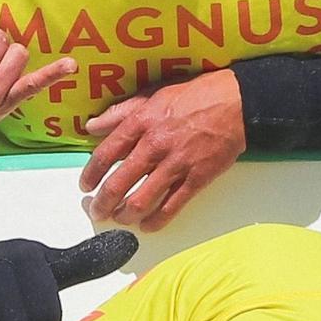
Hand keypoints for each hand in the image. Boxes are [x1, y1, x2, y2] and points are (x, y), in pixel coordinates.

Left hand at [78, 70, 248, 226]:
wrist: (236, 103)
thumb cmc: (194, 95)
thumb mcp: (153, 94)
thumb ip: (120, 112)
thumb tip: (92, 126)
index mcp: (141, 122)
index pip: (105, 154)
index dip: (91, 174)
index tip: (84, 186)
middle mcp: (155, 146)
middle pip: (118, 183)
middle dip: (102, 203)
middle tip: (96, 211)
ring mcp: (176, 165)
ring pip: (141, 201)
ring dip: (125, 215)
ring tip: (119, 219)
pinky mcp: (196, 180)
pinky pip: (171, 208)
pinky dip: (155, 222)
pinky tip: (146, 226)